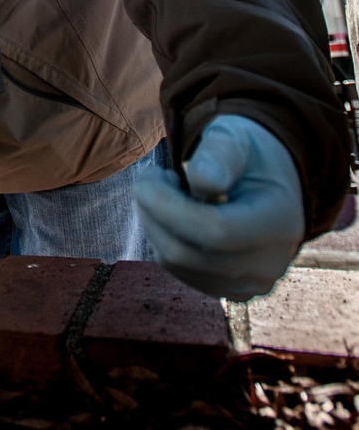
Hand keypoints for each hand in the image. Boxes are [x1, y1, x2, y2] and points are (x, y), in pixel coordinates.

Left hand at [134, 114, 304, 299]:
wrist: (269, 184)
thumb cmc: (247, 155)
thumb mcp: (235, 138)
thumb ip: (219, 154)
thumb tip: (202, 182)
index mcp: (280, 221)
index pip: (215, 231)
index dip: (168, 205)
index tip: (149, 174)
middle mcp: (270, 263)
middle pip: (187, 253)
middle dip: (154, 212)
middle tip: (154, 178)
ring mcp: (250, 284)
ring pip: (177, 263)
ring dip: (156, 224)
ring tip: (170, 192)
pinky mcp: (229, 291)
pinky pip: (180, 271)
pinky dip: (165, 240)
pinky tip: (179, 216)